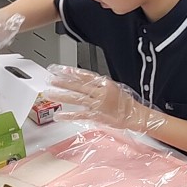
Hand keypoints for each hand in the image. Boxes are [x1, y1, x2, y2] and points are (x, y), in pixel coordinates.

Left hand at [44, 66, 161, 133]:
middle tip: (50, 80)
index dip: (71, 72)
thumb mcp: (114, 88)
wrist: (137, 115)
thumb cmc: (127, 103)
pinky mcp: (96, 116)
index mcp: (105, 83)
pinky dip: (68, 115)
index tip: (59, 69)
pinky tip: (59, 115)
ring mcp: (97, 104)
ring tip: (49, 93)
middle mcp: (100, 92)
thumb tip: (86, 84)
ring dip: (61, 96)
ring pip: (76, 98)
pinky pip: (80, 115)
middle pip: (77, 85)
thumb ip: (99, 86)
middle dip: (62, 82)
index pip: (85, 75)